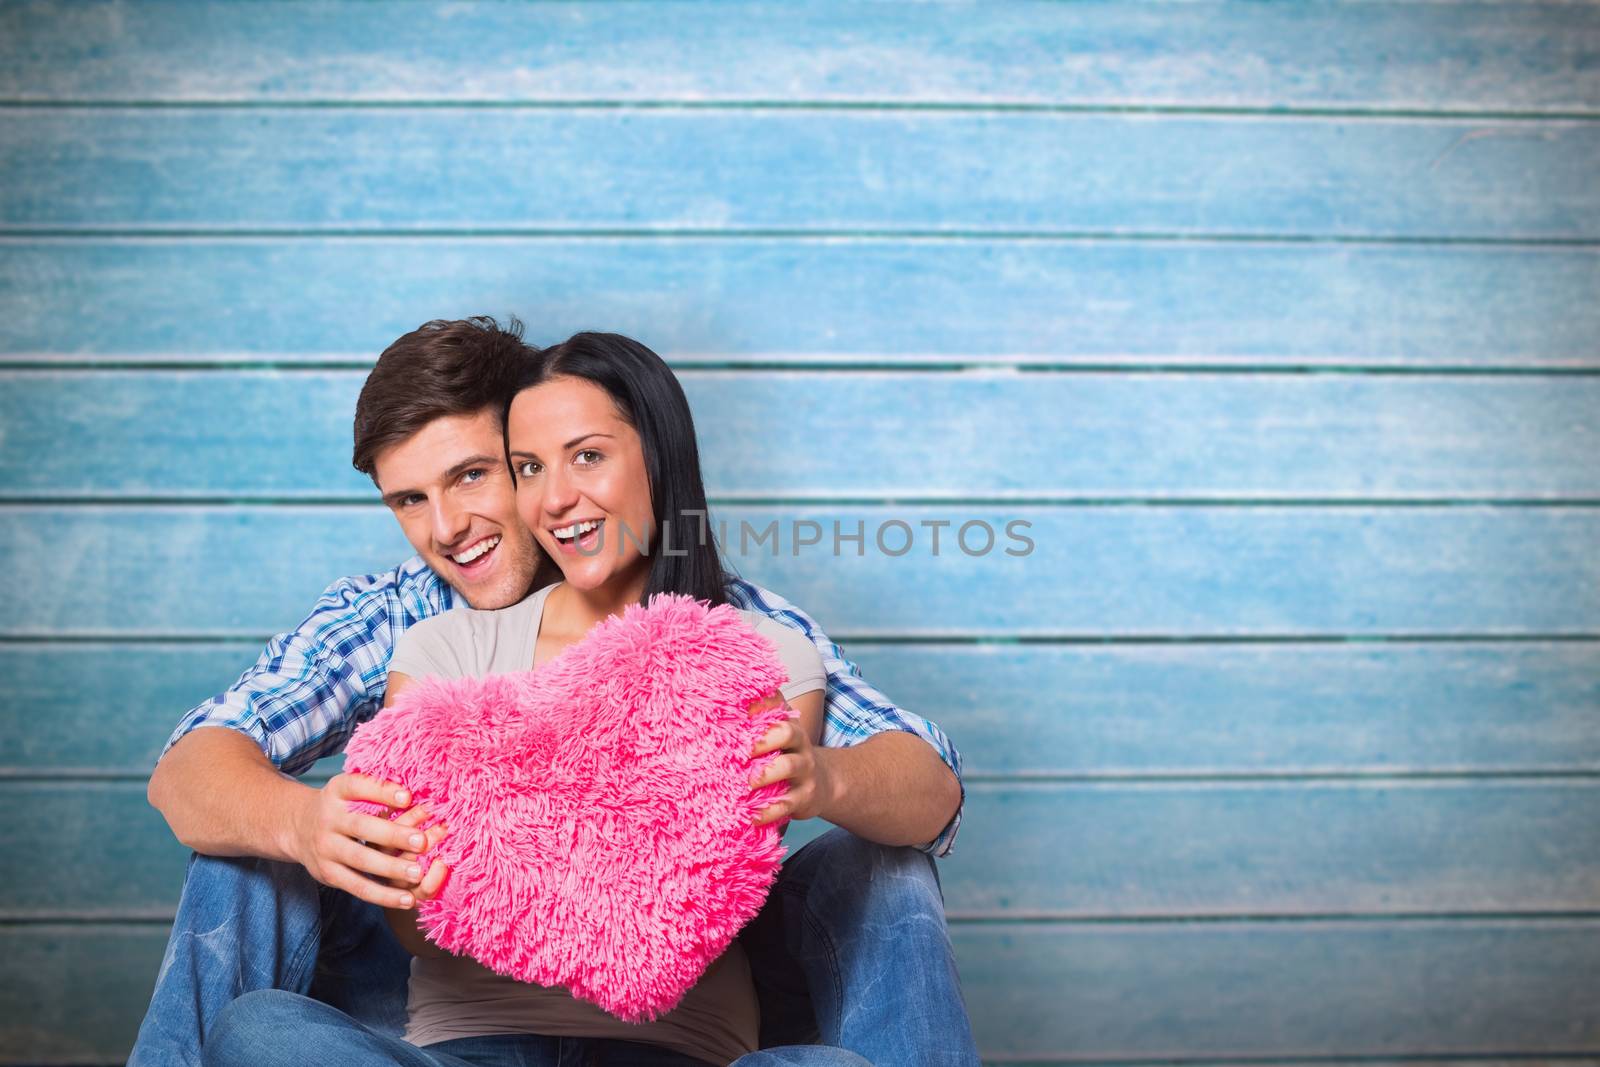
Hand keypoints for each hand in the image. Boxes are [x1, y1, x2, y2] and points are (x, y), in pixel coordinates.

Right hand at [284, 772, 447, 909]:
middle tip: (422, 841)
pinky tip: (408, 899)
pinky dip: (384, 895)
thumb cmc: (340, 806)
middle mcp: (328, 819)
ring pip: (361, 860)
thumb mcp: (349, 789)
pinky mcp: (328, 874)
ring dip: (391, 868)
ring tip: (418, 873)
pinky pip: (358, 887)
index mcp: (337, 792)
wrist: (298, 828)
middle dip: (393, 835)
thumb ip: (376, 789)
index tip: (408, 797)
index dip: (381, 791)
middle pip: (361, 827)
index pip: (357, 786)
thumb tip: (415, 795)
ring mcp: (326, 849)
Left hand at [746, 691, 834, 825]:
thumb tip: (718, 702)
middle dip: (762, 739)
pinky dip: (768, 811)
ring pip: (788, 766)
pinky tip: (751, 816)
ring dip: (764, 774)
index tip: (738, 711)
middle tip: (739, 750)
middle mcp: (799, 743)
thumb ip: (757, 722)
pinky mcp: (805, 797)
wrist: (822, 783)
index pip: (778, 706)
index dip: (760, 705)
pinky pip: (786, 804)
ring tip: (744, 784)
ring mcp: (804, 770)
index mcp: (789, 724)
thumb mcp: (777, 736)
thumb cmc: (785, 755)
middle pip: (787, 732)